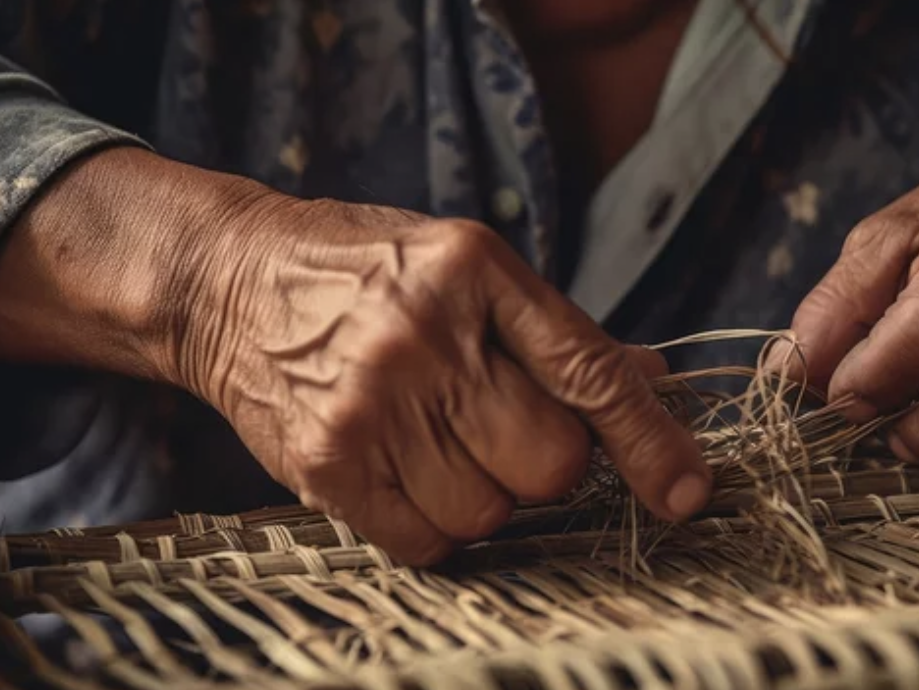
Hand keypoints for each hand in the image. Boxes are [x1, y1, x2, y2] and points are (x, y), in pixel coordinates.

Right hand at [169, 196, 708, 564]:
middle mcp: (426, 338)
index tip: (688, 493)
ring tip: (439, 441)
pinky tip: (406, 472)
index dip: (651, 444)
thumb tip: (654, 382)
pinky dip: (434, 525)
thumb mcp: (465, 267)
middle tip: (503, 430)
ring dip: (486, 495)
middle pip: (551, 464)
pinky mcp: (326, 463)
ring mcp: (372, 405)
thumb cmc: (364, 272)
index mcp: (476, 273)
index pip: (591, 374)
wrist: (230, 281)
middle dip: (548, 465)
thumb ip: (559, 332)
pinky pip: (427, 542)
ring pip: (491, 513)